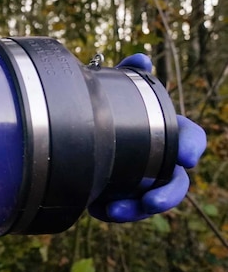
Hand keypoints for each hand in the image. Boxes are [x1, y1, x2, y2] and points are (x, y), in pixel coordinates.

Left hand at [88, 54, 206, 222]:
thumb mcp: (115, 91)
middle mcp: (160, 162)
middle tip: (151, 201)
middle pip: (177, 183)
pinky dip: (112, 211)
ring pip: (150, 203)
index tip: (188, 157)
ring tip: (116, 212)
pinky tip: (97, 210)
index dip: (193, 146)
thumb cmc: (109, 111)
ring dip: (136, 210)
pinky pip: (122, 211)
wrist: (78, 135)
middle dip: (168, 195)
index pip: (190, 139)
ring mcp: (142, 183)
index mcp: (166, 134)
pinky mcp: (121, 197)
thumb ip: (128, 74)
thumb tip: (141, 59)